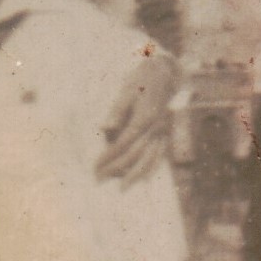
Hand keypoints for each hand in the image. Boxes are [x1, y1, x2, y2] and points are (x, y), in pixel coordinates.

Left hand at [97, 50, 176, 184]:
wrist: (164, 72)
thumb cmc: (140, 80)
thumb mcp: (126, 91)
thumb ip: (116, 111)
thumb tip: (105, 128)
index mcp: (143, 119)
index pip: (122, 145)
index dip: (108, 158)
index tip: (95, 168)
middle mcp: (155, 129)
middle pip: (135, 156)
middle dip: (116, 170)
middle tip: (99, 180)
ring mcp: (162, 132)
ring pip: (150, 159)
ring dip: (134, 175)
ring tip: (121, 188)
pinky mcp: (165, 133)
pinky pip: (160, 156)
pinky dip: (151, 169)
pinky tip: (143, 180)